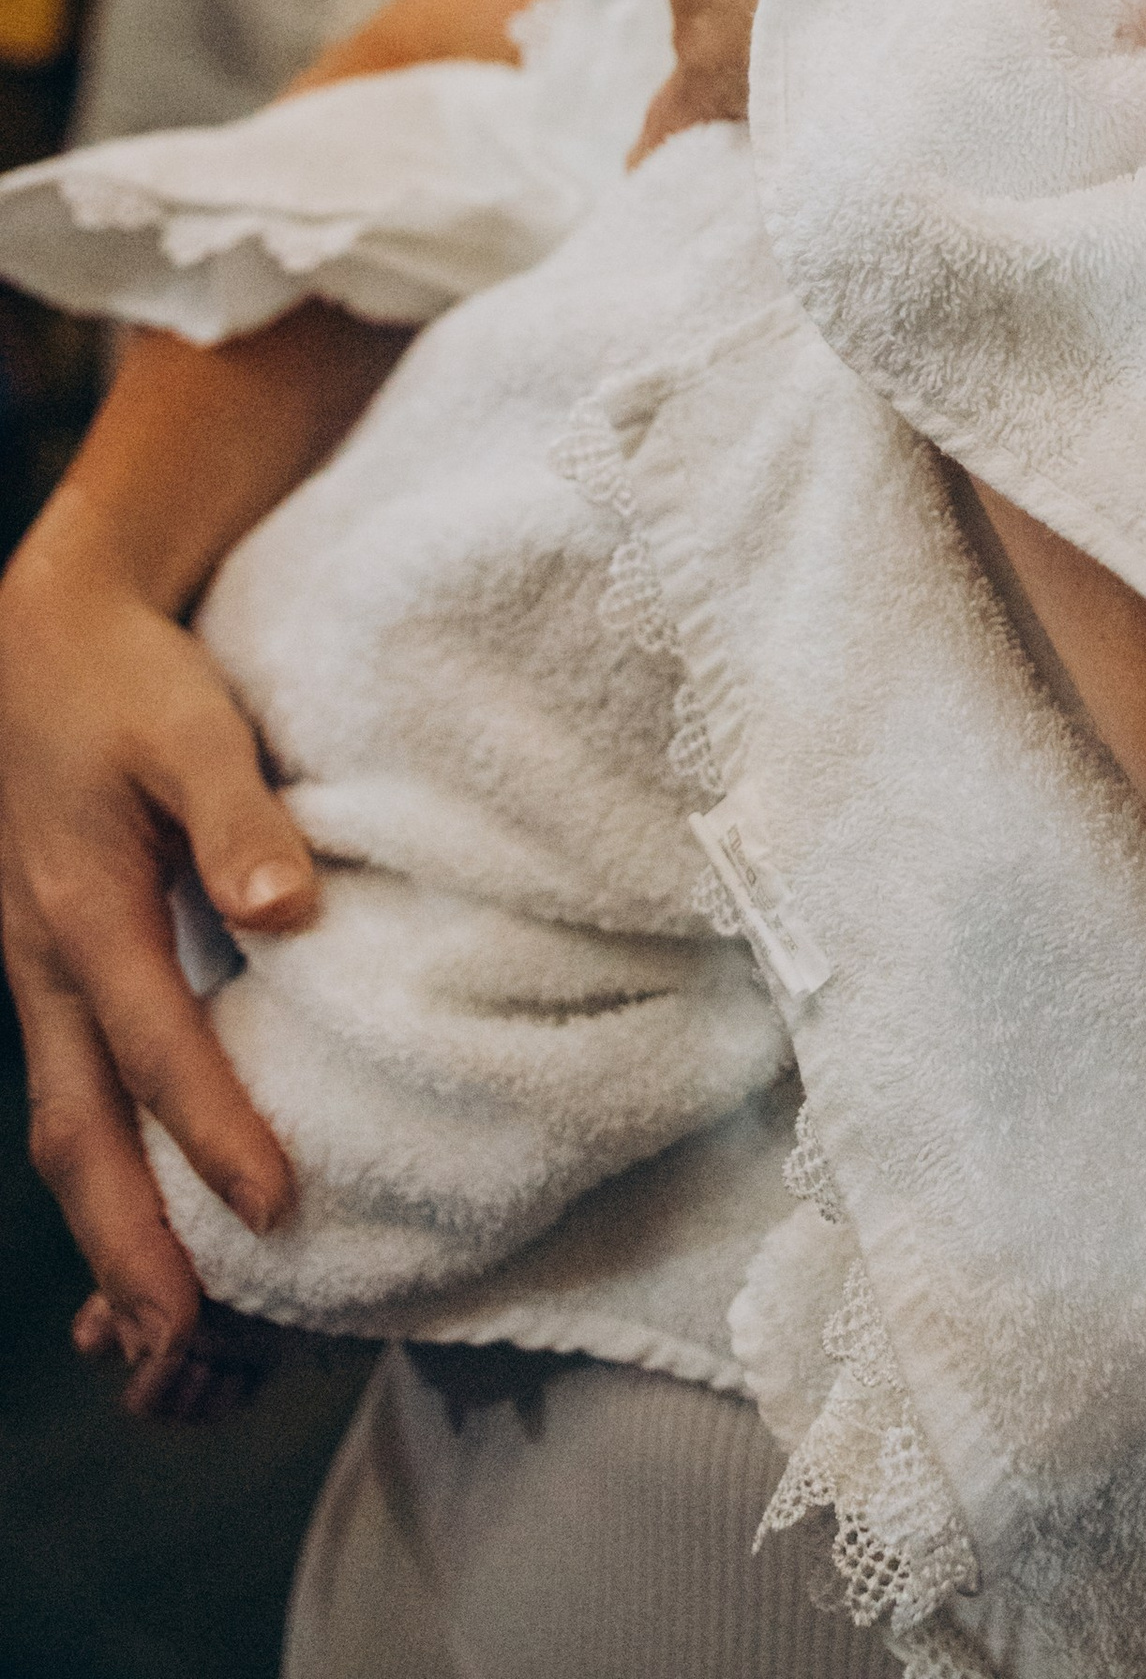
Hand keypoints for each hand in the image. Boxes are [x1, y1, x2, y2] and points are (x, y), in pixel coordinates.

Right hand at [0, 500, 312, 1413]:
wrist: (46, 630)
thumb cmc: (131, 676)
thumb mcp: (192, 726)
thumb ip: (239, 820)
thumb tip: (288, 917)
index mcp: (84, 907)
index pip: (158, 1046)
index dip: (214, 1132)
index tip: (277, 1208)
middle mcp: (45, 957)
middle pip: (81, 1129)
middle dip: (128, 1239)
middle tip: (184, 1338)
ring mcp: (35, 968)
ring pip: (64, 1122)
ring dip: (107, 1220)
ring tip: (159, 1315)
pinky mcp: (49, 962)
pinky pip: (68, 1085)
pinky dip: (100, 1161)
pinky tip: (141, 1206)